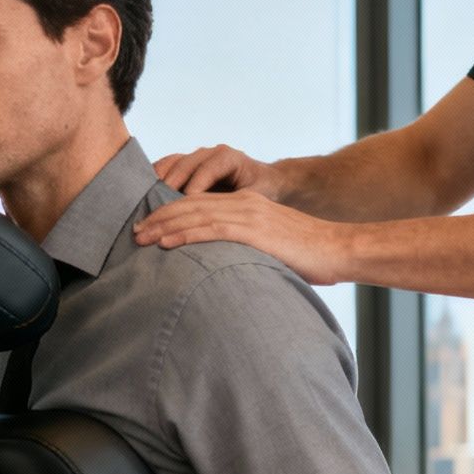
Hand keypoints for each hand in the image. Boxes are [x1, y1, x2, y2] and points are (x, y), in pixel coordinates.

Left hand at [132, 191, 350, 283]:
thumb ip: (248, 250)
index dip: (171, 213)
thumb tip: (226, 269)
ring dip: (164, 226)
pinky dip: (186, 235)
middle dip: (159, 218)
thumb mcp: (273, 247)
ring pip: (195, 215)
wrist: (340, 249)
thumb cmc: (311, 255)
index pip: (200, 204)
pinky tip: (167, 243)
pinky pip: (212, 230)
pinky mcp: (255, 230)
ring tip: (141, 238)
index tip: (149, 226)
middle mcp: (244, 204)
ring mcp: (249, 215)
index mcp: (248, 206)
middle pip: (191, 206)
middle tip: (134, 232)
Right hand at [153, 144, 293, 198]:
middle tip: (158, 210)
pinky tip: (143, 198)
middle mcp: (208, 153)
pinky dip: (153, 181)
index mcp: (227, 157)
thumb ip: (239, 204)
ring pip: (170, 164)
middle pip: (183, 166)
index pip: (206, 170)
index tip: (185, 206)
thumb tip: (222, 223)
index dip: (194, 188)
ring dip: (156, 184)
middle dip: (169, 188)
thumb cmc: (263, 190)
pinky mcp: (184, 165)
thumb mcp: (256, 197)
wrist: (264, 180)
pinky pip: (164, 168)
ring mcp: (194, 157)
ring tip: (146, 204)